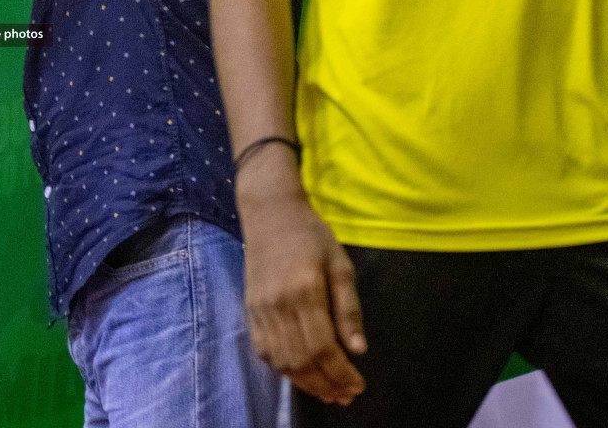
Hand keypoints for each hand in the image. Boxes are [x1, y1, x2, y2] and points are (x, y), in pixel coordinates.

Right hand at [239, 154, 366, 405]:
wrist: (269, 212)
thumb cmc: (311, 234)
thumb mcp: (340, 265)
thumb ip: (348, 308)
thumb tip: (357, 350)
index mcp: (304, 291)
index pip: (323, 347)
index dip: (341, 373)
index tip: (358, 385)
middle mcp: (278, 304)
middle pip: (301, 360)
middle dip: (326, 384)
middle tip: (346, 395)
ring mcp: (260, 308)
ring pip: (281, 359)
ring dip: (305, 382)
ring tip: (327, 391)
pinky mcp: (249, 308)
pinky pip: (263, 349)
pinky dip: (282, 367)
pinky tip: (300, 372)